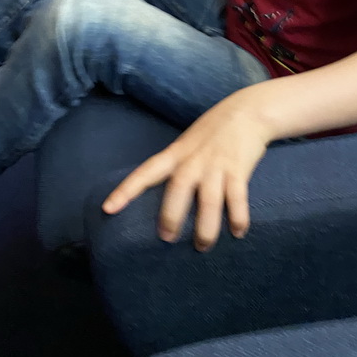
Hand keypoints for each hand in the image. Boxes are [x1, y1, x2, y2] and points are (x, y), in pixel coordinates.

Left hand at [102, 90, 271, 250]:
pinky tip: (238, 232)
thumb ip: (178, 164)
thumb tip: (168, 197)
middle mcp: (193, 160)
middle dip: (171, 215)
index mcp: (176, 153)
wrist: (248, 110)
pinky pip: (237, 198)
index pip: (146, 172)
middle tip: (166, 239)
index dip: (126, 191)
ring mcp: (216, 165)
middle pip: (177, 188)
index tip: (108, 209)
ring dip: (205, 226)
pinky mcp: (239, 169)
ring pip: (208, 200)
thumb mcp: (188, 142)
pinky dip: (238, 217)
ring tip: (202, 246)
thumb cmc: (214, 131)